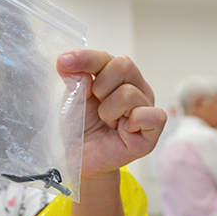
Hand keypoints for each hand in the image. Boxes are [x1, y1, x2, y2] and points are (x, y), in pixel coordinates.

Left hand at [56, 49, 166, 178]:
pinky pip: (151, 115)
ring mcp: (146, 107)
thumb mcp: (72, 99)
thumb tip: (67, 61)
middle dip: (100, 87)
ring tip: (106, 122)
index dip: (86, 58)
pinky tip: (122, 130)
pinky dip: (132, 121)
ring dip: (108, 111)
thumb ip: (74, 78)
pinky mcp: (152, 132)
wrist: (81, 158)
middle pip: (124, 65)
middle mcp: (136, 87)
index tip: (64, 63)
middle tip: (95, 105)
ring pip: (129, 93)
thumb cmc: (80, 128)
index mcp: (116, 77)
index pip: (106, 57)